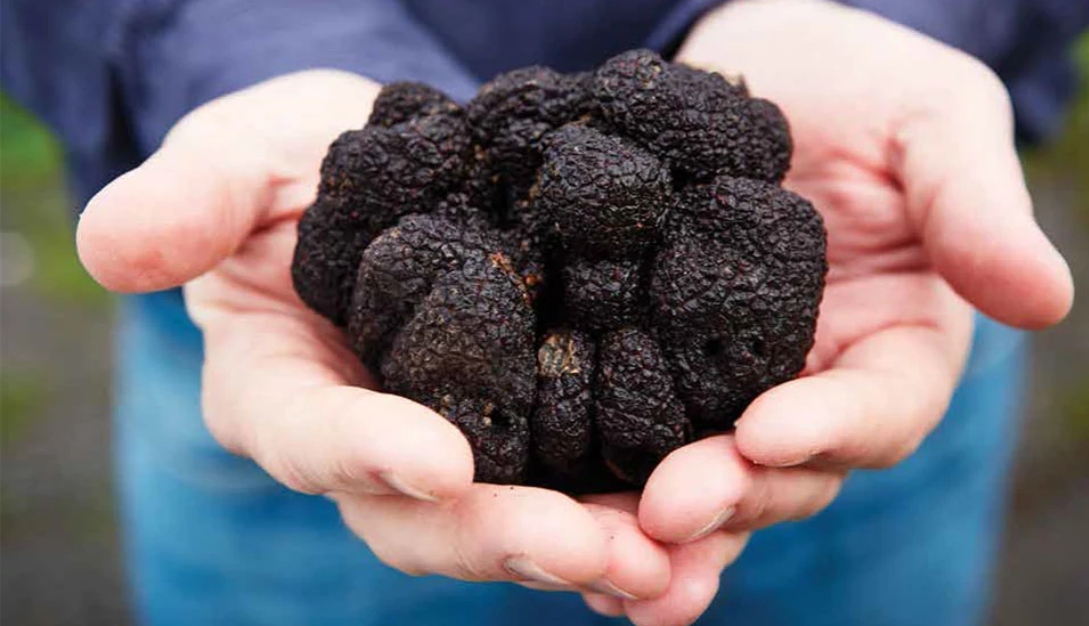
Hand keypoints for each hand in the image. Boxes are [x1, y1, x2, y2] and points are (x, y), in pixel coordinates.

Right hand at [77, 71, 669, 599]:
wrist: (407, 172)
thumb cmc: (307, 163)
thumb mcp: (244, 156)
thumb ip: (191, 198)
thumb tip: (110, 248)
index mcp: (286, 389)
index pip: (312, 436)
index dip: (366, 456)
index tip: (437, 462)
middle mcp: (374, 445)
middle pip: (426, 518)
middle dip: (504, 538)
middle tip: (596, 551)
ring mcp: (461, 448)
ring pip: (513, 524)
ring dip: (589, 554)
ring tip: (668, 567)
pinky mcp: (536, 433)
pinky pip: (581, 489)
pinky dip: (635, 520)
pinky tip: (700, 542)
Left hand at [589, 1, 1074, 622]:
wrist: (756, 71)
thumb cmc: (861, 88)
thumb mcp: (932, 118)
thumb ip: (974, 201)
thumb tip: (1046, 298)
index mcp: (893, 345)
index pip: (880, 408)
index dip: (831, 426)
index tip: (768, 429)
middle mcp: (811, 390)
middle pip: (785, 472)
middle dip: (731, 496)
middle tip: (666, 510)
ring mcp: (727, 392)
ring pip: (707, 484)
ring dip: (661, 535)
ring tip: (609, 570)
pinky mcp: (648, 373)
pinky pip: (630, 443)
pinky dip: (606, 497)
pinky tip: (564, 531)